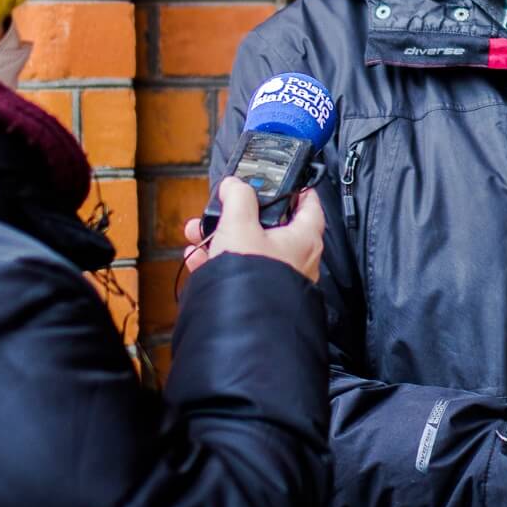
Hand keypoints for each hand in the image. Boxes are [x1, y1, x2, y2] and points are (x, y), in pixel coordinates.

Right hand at [181, 178, 323, 283]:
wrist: (240, 326)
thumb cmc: (253, 276)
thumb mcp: (240, 225)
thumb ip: (238, 198)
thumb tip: (234, 185)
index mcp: (304, 239)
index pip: (310, 204)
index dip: (298, 188)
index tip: (287, 180)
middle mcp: (298, 259)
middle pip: (270, 226)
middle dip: (238, 215)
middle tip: (222, 208)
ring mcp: (280, 278)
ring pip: (250, 249)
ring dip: (222, 238)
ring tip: (197, 233)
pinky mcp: (261, 295)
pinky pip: (241, 272)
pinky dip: (219, 262)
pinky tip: (197, 258)